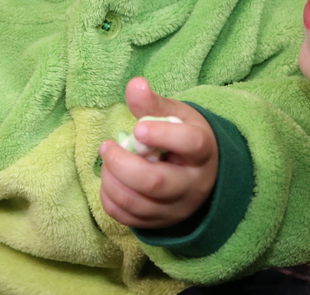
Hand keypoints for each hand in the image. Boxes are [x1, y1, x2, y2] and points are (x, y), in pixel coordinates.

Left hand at [99, 77, 217, 228]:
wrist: (199, 172)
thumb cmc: (184, 137)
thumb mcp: (176, 115)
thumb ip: (152, 103)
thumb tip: (135, 84)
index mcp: (203, 151)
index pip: (191, 144)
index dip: (163, 135)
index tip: (137, 129)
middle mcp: (194, 184)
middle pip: (156, 182)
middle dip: (122, 164)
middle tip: (106, 146)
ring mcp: (177, 208)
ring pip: (138, 203)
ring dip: (112, 181)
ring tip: (107, 161)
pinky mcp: (160, 223)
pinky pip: (128, 218)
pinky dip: (110, 199)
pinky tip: (110, 180)